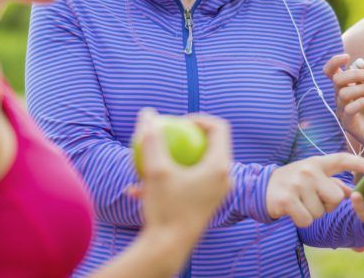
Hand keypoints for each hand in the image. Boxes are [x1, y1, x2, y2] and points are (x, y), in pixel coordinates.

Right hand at [132, 109, 232, 242]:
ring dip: (171, 160)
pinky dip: (168, 179)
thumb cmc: (164, 210)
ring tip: (148, 159)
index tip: (176, 120)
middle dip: (184, 137)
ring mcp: (216, 192)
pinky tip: (138, 186)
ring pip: (194, 164)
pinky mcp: (204, 203)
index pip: (218, 127)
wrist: (169, 249)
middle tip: (165, 134)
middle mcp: (224, 178)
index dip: (198, 117)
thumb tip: (147, 113)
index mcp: (220, 167)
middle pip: (209, 144)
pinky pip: (187, 182)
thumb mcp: (155, 171)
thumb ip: (151, 140)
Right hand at [267, 153, 363, 226]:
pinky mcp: (286, 199)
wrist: (261, 187)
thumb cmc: (293, 184)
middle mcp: (308, 170)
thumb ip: (333, 184)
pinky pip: (306, 220)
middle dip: (328, 205)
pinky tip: (293, 211)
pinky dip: (301, 221)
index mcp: (317, 163)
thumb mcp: (312, 177)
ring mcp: (297, 183)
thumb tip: (354, 195)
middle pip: (336, 197)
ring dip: (312, 214)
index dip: (361, 163)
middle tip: (313, 200)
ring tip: (300, 203)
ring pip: (320, 212)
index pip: (343, 159)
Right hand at [324, 53, 363, 158]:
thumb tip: (359, 63)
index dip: (334, 62)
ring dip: (363, 88)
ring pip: (343, 93)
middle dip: (355, 74)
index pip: (331, 72)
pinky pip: (349, 109)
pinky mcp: (347, 123)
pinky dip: (362, 101)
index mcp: (347, 87)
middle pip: (337, 80)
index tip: (347, 57)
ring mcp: (342, 110)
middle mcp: (341, 97)